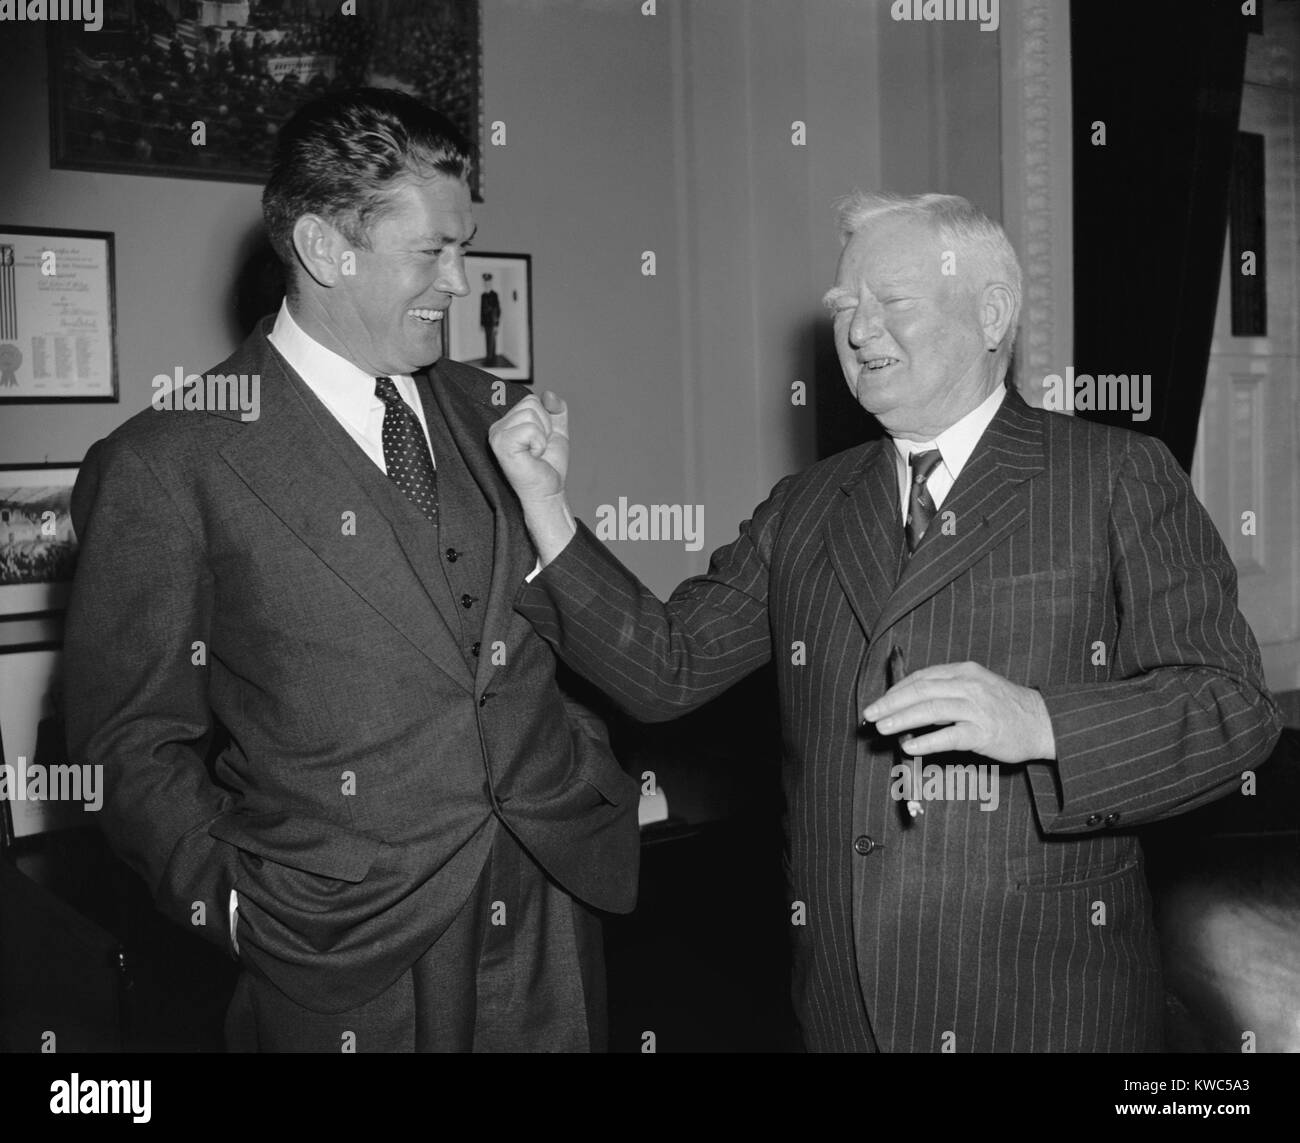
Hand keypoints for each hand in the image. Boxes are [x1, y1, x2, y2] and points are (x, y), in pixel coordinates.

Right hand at [489, 390, 568, 503]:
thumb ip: (555, 409)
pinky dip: (539, 443)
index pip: (531, 400)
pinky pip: (530, 428)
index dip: (546, 420)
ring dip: (542, 436)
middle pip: (531, 404)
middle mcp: (498, 427)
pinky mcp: (501, 444)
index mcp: (507, 423)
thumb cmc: (548, 466)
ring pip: (531, 414)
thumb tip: (548, 394)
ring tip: (534, 453)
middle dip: (545, 427)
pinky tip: (532, 456)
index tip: (540, 442)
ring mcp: (497, 435)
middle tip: (538, 449)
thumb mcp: (557, 431)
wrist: (548, 491)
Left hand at [861, 660, 1055, 763]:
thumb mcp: (976, 686)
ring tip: (881, 729)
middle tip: (869, 715)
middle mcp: (969, 685)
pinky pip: (950, 736)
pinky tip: (909, 747)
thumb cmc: (1004, 706)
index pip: (921, 677)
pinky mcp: (984, 732)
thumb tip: (907, 703)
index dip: (895, 690)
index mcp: (963, 671)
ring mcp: (977, 708)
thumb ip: (946, 690)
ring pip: (931, 709)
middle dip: (891, 703)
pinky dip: (927, 741)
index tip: (878, 703)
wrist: (1043, 722)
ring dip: (902, 719)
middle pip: (921, 690)